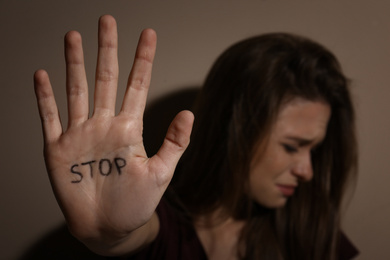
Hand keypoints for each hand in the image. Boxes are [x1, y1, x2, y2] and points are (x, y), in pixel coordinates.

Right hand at [34, 15, 192, 253]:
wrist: (108, 228)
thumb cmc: (136, 203)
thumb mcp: (160, 173)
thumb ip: (174, 143)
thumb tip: (189, 113)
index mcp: (128, 129)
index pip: (137, 85)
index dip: (142, 59)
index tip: (148, 34)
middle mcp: (104, 125)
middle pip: (105, 79)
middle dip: (106, 50)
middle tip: (107, 21)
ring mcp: (80, 135)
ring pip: (76, 91)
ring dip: (73, 64)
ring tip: (73, 36)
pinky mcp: (58, 150)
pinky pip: (49, 118)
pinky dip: (44, 98)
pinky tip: (42, 75)